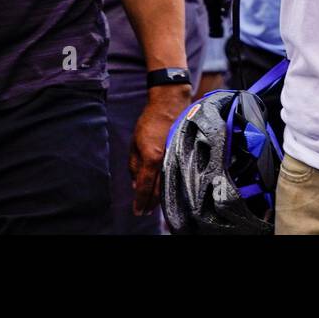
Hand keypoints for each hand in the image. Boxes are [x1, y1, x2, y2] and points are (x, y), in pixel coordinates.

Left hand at [129, 84, 190, 215]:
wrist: (170, 104)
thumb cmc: (149, 122)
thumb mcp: (134, 143)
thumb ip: (134, 165)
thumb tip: (135, 184)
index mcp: (151, 157)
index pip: (144, 186)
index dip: (140, 201)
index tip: (137, 212)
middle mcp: (166, 160)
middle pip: (158, 190)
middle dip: (150, 204)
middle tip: (144, 213)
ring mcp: (177, 158)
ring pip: (168, 185)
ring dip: (160, 198)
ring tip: (153, 206)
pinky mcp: (184, 155)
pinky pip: (176, 175)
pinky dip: (169, 185)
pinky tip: (165, 190)